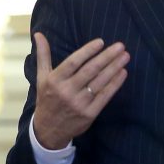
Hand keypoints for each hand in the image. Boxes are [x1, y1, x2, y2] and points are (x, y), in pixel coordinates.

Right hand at [32, 32, 129, 148]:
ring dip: (114, 68)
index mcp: (54, 81)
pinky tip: (123, 73)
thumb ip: (43, 55)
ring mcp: (79, 103)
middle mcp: (66, 91)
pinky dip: (115, 84)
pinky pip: (104, 96)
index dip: (87, 51)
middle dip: (107, 57)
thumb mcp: (42, 77)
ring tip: (125, 56)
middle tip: (120, 46)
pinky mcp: (89, 114)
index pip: (73, 62)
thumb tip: (38, 33)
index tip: (101, 41)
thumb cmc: (47, 98)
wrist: (48, 130)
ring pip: (99, 82)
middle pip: (90, 71)